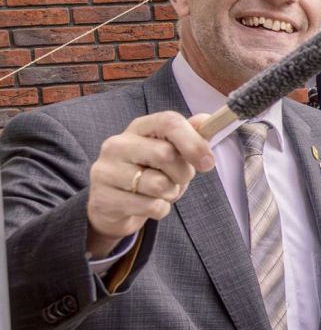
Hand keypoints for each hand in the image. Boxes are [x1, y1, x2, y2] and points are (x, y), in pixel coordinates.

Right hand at [86, 110, 215, 257]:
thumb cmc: (149, 173)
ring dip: (170, 193)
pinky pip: (151, 206)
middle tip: (177, 180)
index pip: (169, 122)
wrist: (113, 205)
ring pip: (158, 184)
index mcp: (138, 128)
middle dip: (183, 173)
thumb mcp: (170, 152)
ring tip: (160, 192)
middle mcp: (117, 144)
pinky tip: (148, 205)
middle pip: (166, 154)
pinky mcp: (104, 198)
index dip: (194, 142)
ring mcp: (106, 171)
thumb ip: (190, 136)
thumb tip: (207, 120)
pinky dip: (160, 209)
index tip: (208, 163)